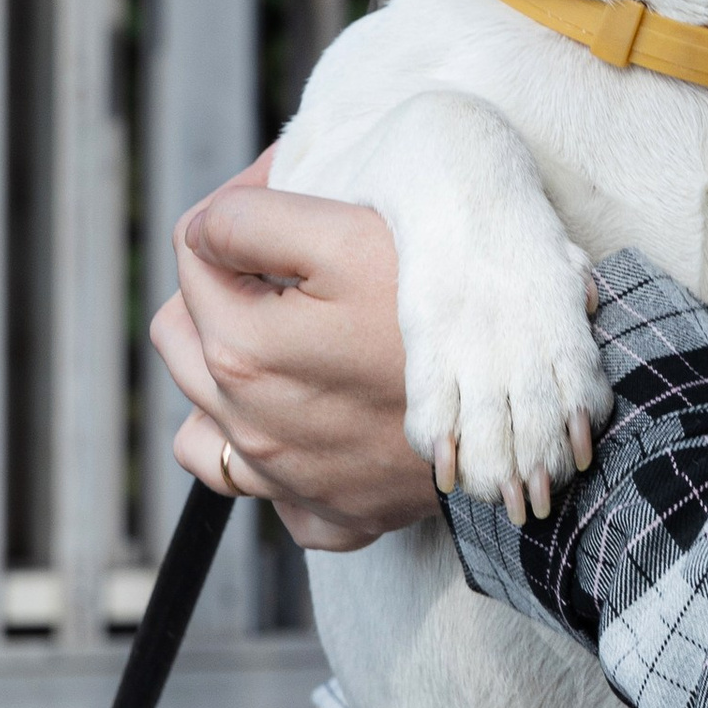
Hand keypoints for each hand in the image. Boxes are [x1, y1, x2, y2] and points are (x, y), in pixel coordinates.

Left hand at [151, 157, 440, 550]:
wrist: (527, 407)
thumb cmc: (443, 314)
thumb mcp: (347, 235)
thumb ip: (251, 221)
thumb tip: (202, 228)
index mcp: (240, 347)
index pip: (193, 249)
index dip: (237, 209)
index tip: (289, 193)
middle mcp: (247, 422)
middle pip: (181, 336)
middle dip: (220, 291)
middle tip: (286, 266)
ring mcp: (288, 479)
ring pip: (203, 426)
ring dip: (227, 380)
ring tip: (287, 348)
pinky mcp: (335, 514)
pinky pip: (271, 494)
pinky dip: (278, 460)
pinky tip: (316, 423)